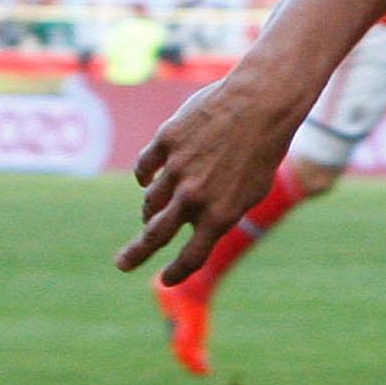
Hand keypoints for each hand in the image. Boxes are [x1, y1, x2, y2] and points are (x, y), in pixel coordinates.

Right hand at [115, 75, 308, 282]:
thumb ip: (222, 211)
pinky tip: (147, 180)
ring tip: (151, 212)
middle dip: (137, 253)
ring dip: (150, 210)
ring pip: (151, 200)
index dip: (178, 271)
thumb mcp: (251, 190)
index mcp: (221, 214)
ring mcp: (176, 170)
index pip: (193, 255)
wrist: (260, 104)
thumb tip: (193, 226)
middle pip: (155, 234)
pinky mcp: (165, 142)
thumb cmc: (263, 149)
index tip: (166, 280)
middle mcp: (195, 197)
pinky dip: (145, 178)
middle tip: (122, 263)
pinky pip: (145, 169)